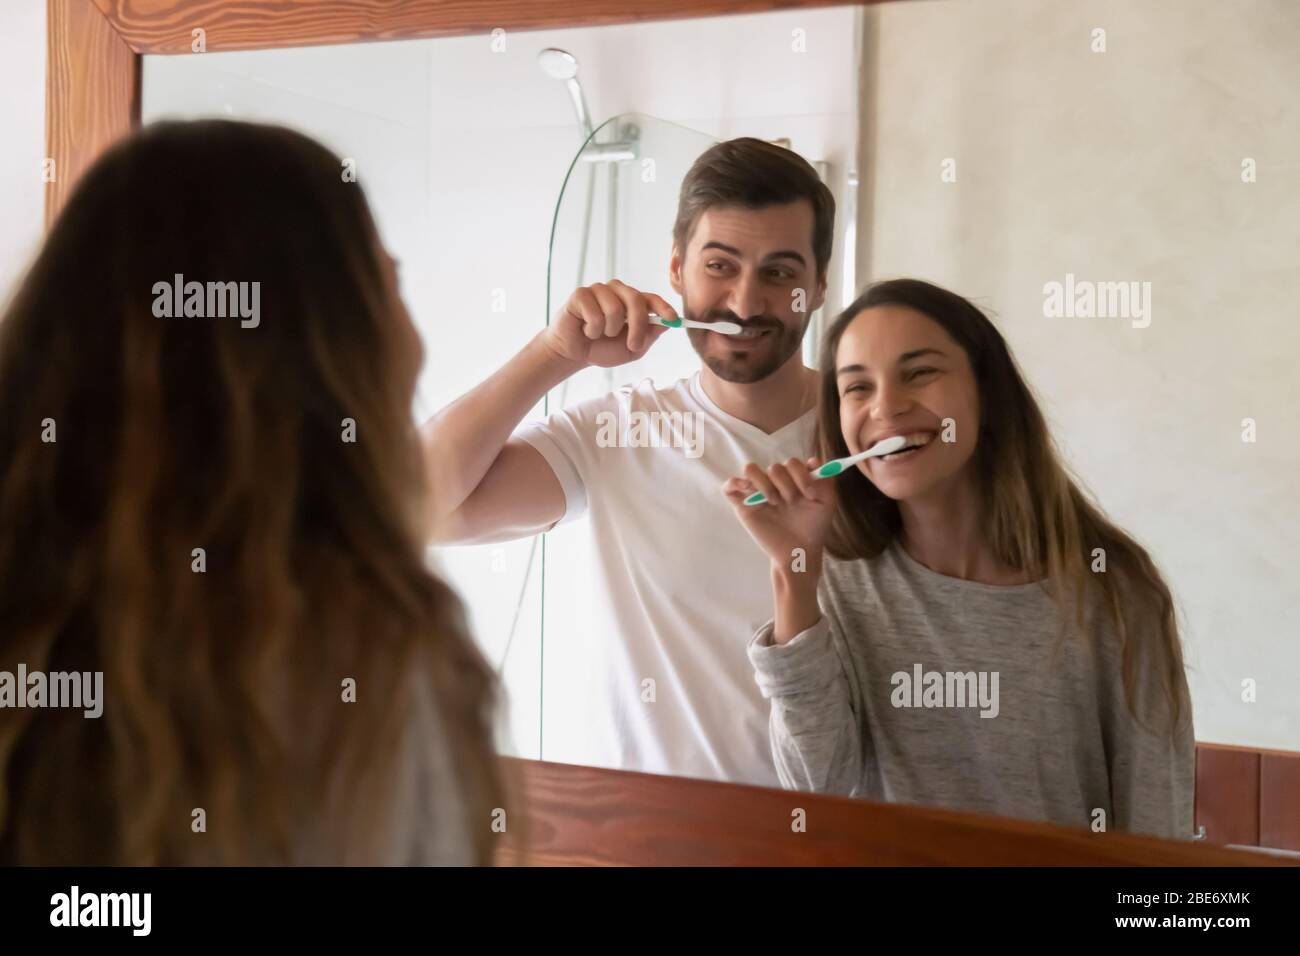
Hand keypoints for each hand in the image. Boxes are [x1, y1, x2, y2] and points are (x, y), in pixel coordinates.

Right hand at [541, 280, 674, 367]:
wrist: (573, 354)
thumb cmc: (602, 349)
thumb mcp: (631, 350)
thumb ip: (648, 337)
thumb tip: (667, 325)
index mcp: (631, 301)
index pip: (650, 298)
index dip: (663, 307)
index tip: (674, 320)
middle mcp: (616, 292)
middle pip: (636, 300)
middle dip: (637, 326)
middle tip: (632, 345)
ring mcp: (598, 290)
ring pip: (614, 308)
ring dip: (609, 330)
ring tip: (599, 334)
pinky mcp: (581, 294)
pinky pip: (594, 313)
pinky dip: (592, 329)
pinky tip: (586, 330)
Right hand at [722, 456, 835, 569]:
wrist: (799, 551)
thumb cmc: (813, 528)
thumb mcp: (827, 502)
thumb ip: (824, 480)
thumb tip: (813, 460)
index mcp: (792, 479)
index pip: (791, 463)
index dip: (801, 474)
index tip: (810, 494)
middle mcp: (774, 483)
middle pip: (774, 467)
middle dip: (786, 484)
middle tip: (792, 502)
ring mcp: (757, 493)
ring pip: (751, 469)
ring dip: (765, 483)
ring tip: (773, 501)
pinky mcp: (742, 505)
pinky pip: (729, 486)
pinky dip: (735, 482)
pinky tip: (749, 490)